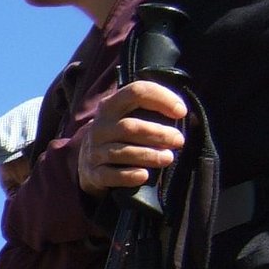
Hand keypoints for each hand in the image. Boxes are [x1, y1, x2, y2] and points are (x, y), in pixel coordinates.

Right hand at [78, 80, 188, 194]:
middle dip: (159, 134)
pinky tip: (144, 175)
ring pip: (124, 152)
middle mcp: (100, 127)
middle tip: (179, 140)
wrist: (87, 163)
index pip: (136, 92)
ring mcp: (94, 151)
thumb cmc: (119, 137)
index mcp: (110, 106)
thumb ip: (147, 111)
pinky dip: (129, 175)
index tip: (181, 112)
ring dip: (150, 155)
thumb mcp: (125, 117)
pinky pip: (111, 175)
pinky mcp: (94, 173)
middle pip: (131, 127)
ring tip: (168, 158)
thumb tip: (181, 113)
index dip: (161, 98)